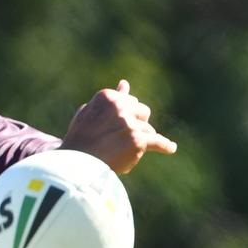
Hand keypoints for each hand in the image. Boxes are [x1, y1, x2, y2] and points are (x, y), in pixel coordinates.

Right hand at [61, 79, 176, 173]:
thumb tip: (125, 83)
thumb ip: (110, 98)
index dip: (126, 114)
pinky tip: (170, 148)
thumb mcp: (90, 113)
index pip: (129, 100)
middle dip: (138, 122)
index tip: (121, 123)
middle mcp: (120, 107)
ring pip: (147, 129)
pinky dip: (165, 146)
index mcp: (107, 97)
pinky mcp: (138, 141)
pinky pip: (158, 142)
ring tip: (130, 149)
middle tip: (125, 136)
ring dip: (141, 139)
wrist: (76, 164)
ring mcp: (130, 124)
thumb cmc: (80, 139)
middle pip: (143, 111)